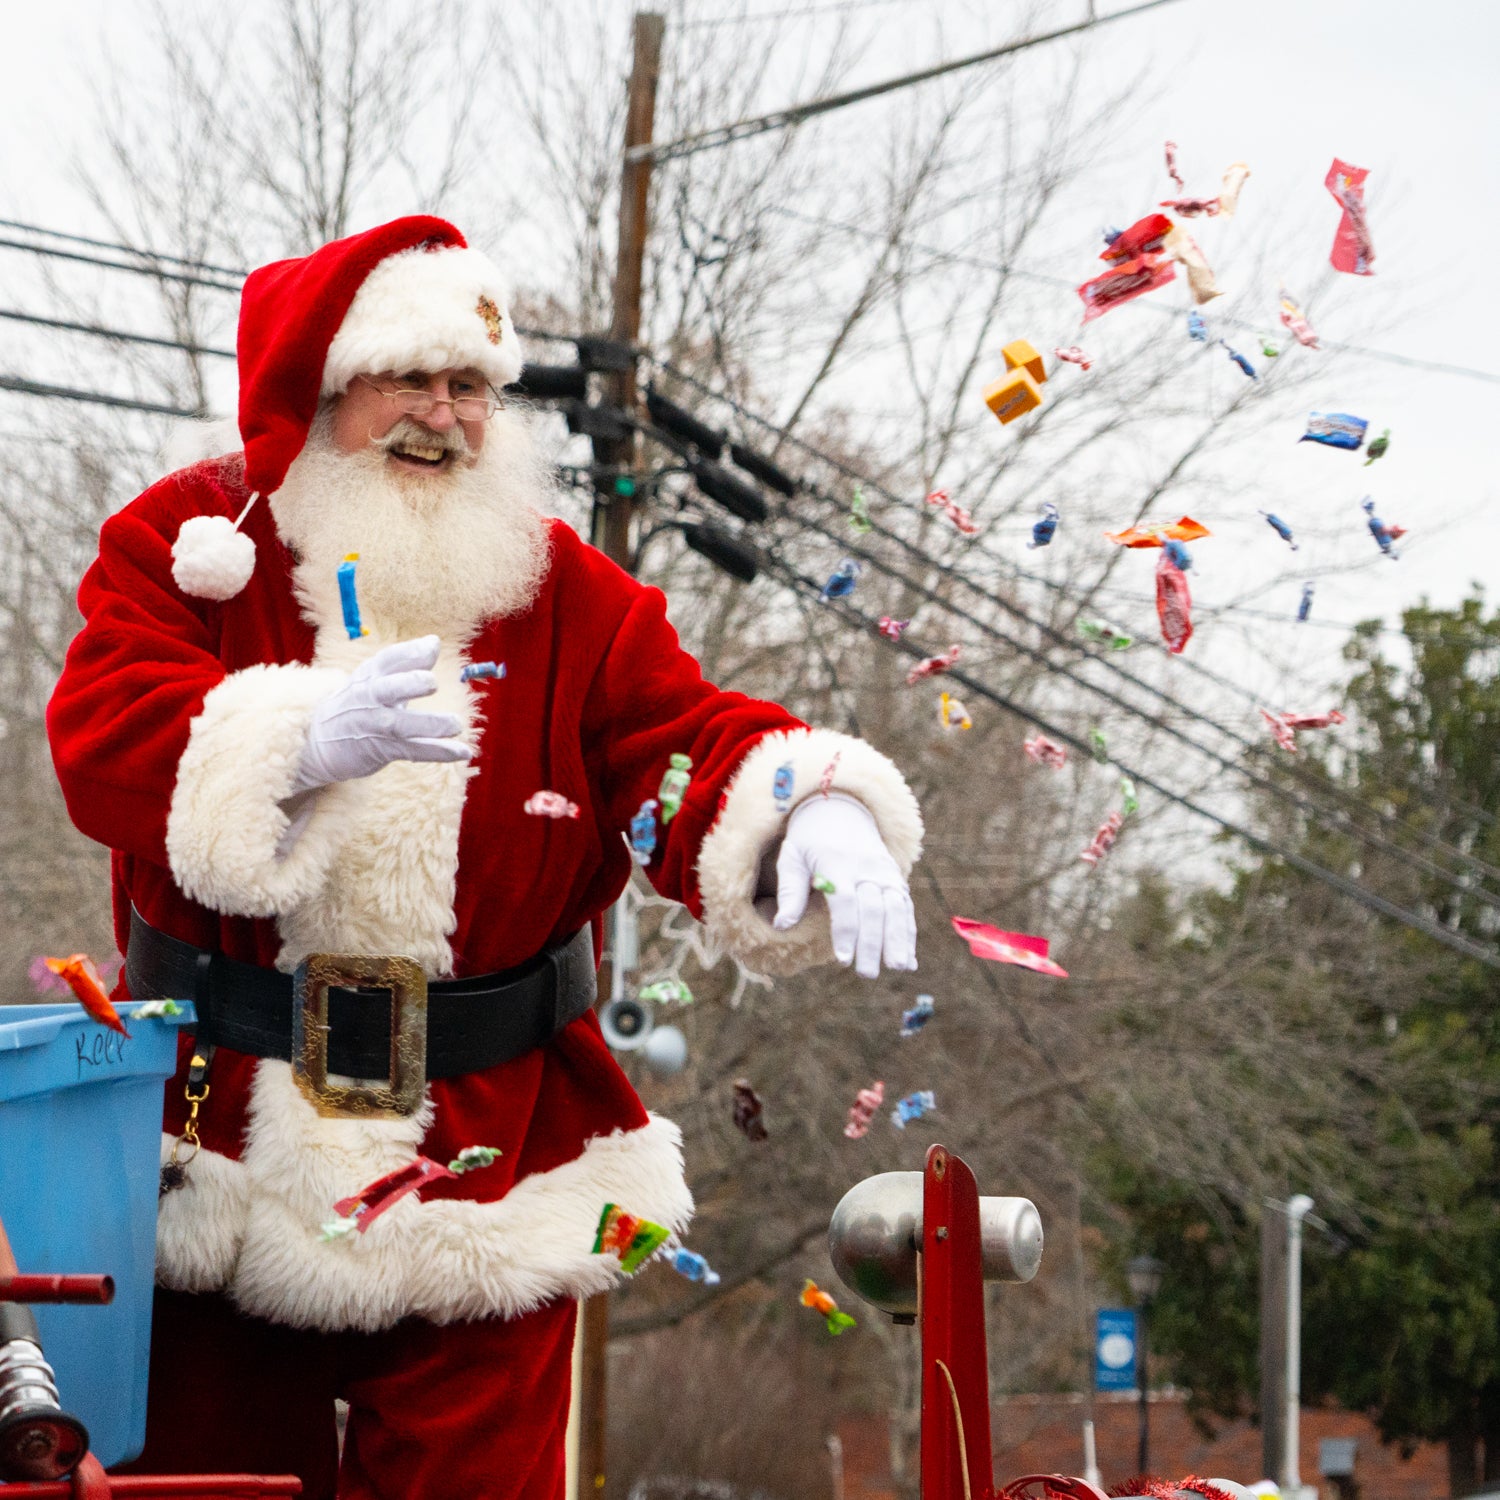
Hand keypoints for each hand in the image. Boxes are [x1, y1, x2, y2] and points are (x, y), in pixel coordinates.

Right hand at [290, 636, 470, 795]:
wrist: (317, 742)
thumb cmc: (357, 704)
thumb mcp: (375, 679)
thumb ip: (406, 663)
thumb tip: (434, 642)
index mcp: (369, 676)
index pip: (388, 660)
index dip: (410, 653)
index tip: (433, 645)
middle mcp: (370, 698)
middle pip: (388, 688)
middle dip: (408, 684)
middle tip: (432, 682)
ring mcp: (375, 725)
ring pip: (401, 724)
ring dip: (429, 724)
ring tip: (457, 724)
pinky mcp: (381, 750)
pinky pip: (413, 751)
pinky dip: (439, 751)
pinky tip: (463, 752)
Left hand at [772, 793, 916, 978]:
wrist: (840, 809)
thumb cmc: (808, 840)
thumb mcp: (792, 857)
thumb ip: (789, 890)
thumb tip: (781, 924)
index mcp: (837, 863)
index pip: (846, 900)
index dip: (845, 930)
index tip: (842, 958)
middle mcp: (866, 867)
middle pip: (874, 908)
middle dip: (872, 943)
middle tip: (867, 973)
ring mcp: (885, 872)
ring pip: (897, 908)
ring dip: (899, 939)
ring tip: (898, 967)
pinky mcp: (895, 877)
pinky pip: (906, 907)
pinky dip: (909, 933)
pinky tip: (909, 959)